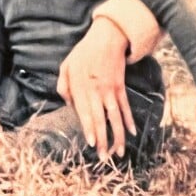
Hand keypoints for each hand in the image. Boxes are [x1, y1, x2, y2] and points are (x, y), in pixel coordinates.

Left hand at [57, 17, 135, 159]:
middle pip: (100, 118)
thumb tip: (69, 106)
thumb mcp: (66, 65)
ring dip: (118, 136)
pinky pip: (125, 106)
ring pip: (115, 116)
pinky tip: (132, 133)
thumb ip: (63, 86)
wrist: (107, 37)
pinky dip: (129, 120)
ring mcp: (110, 89)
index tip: (92, 143)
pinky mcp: (120, 87)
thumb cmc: (83, 52)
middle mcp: (95, 90)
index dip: (89, 128)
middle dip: (103, 139)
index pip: (84, 111)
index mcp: (80, 86)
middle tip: (104, 157)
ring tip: (119, 153)